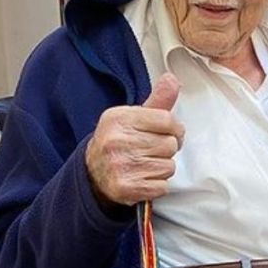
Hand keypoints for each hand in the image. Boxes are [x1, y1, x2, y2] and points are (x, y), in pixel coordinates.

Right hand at [85, 72, 184, 207]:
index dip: (173, 129)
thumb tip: (171, 79)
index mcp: (119, 118)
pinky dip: (157, 185)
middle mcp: (117, 141)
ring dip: (161, 168)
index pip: (167, 120)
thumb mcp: (132, 117)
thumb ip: (157, 100)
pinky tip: (142, 178)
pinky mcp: (127, 188)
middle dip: (165, 149)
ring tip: (144, 164)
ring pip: (168, 166)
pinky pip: (163, 186)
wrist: (93, 173)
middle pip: (170, 144)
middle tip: (150, 151)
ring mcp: (121, 165)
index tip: (166, 133)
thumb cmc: (118, 142)